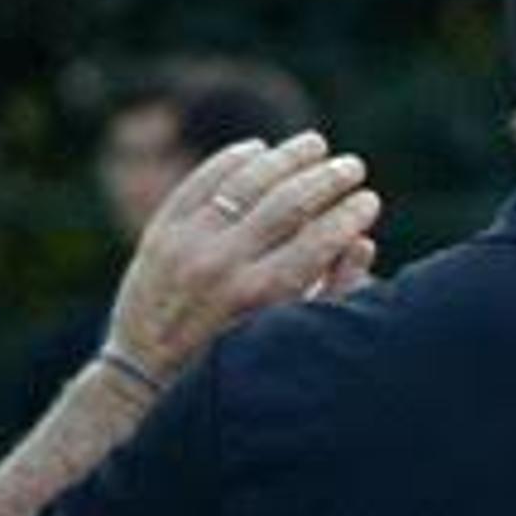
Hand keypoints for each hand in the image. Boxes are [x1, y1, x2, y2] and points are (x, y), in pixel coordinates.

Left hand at [103, 132, 381, 380]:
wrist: (145, 371)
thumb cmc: (228, 358)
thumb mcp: (284, 336)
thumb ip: (328, 293)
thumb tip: (363, 242)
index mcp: (259, 297)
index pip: (319, 240)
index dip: (351, 214)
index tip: (370, 199)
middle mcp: (222, 265)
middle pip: (288, 204)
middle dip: (328, 179)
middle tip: (353, 166)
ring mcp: (187, 243)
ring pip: (246, 182)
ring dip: (286, 157)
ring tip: (315, 144)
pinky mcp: (161, 231)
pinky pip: (202, 181)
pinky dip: (232, 160)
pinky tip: (259, 149)